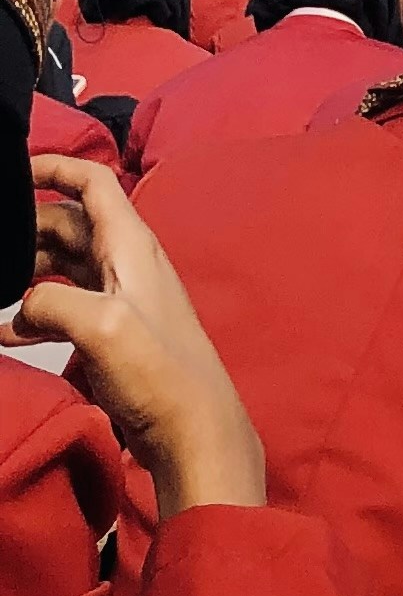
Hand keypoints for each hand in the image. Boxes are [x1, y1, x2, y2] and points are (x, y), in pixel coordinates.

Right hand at [18, 158, 266, 513]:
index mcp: (131, 246)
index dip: (56, 167)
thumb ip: (53, 302)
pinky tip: (8, 335)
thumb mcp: (101, 327)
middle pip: (70, 224)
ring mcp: (121, 299)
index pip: (93, 183)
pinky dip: (35, 314)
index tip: (15, 169)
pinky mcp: (112, 335)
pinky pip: (65, 308)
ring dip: (27, 274)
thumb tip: (24, 307)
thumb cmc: (159, 373)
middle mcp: (127, 264)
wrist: (191, 428)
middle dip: (27, 228)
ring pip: (64, 266)